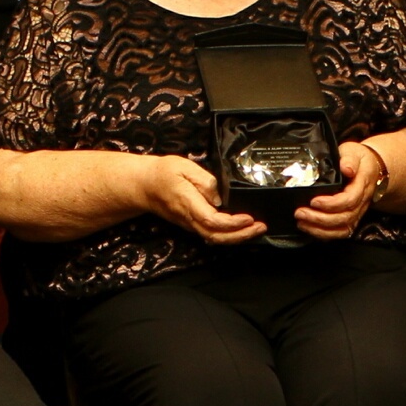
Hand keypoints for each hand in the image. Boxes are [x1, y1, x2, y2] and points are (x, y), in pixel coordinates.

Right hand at [147, 155, 268, 243]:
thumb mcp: (184, 167)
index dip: (232, 223)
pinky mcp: (191, 225)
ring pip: (215, 238)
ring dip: (237, 237)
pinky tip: (242, 229)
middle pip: (216, 236)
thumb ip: (204, 181)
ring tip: (257, 229)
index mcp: (188, 203)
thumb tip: (219, 197)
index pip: (212, 220)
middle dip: (241, 235)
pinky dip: (229, 235)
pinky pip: (211, 235)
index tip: (249, 217)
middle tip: (261, 227)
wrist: (144, 186)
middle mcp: (189, 219)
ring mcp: (190, 225)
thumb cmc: (163, 173)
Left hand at [295, 141, 383, 239]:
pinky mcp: (351, 219)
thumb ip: (349, 159)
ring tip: (301, 222)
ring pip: (343, 229)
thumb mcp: (354, 152)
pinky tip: (309, 228)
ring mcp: (357, 212)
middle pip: (344, 218)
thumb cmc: (359, 159)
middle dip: (320, 218)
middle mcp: (361, 202)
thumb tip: (346, 168)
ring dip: (320, 229)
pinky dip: (324, 234)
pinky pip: (340, 233)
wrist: (371, 167)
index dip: (331, 204)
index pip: (349, 200)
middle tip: (300, 212)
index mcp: (362, 185)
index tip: (314, 200)